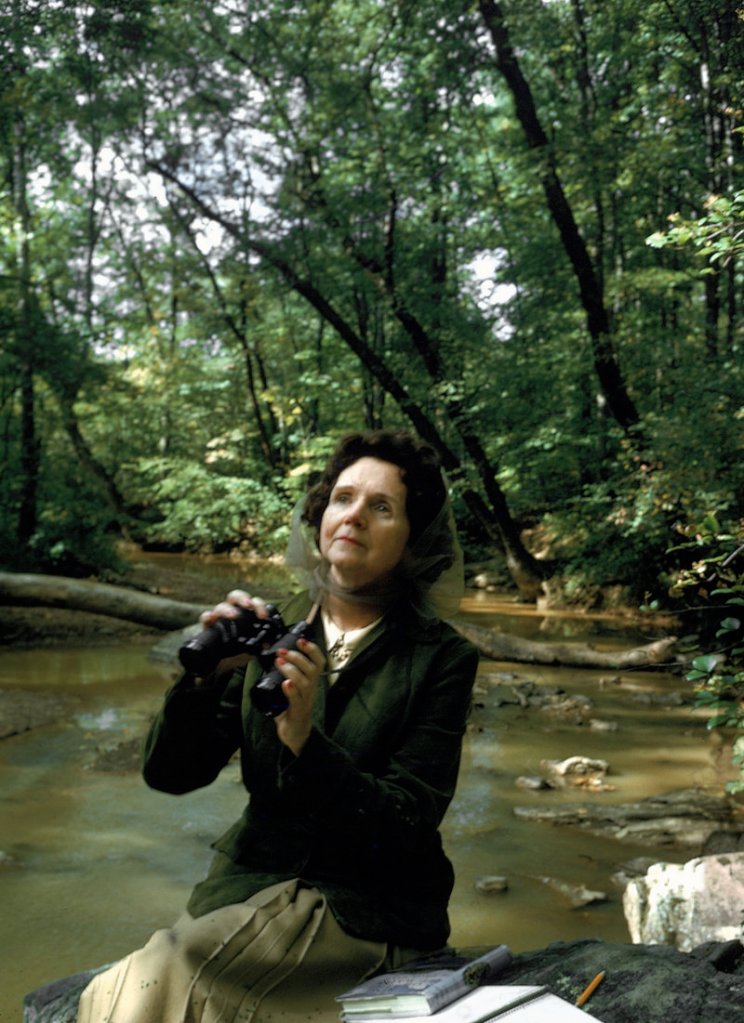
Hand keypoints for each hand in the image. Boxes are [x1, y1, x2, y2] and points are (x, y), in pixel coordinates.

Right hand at [200, 589, 269, 675]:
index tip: (263, 616)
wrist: (222, 665)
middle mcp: (231, 612)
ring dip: (228, 609)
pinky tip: (211, 618)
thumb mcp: (252, 648)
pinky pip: (205, 618)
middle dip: (243, 598)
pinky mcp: (207, 627)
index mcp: (245, 614)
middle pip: (236, 596)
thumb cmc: (238, 652)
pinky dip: (207, 616)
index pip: (252, 602)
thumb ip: (261, 644)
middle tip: (248, 606)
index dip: (259, 605)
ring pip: (221, 606)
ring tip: (233, 615)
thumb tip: (271, 644)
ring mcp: (218, 619)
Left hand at [272, 637, 325, 755]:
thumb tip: (269, 660)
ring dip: (292, 670)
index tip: (300, 640)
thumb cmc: (291, 709)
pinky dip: (292, 691)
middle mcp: (311, 690)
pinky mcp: (298, 713)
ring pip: (305, 682)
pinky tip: (285, 684)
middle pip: (313, 669)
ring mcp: (306, 701)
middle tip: (281, 651)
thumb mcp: (290, 689)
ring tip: (279, 663)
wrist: (296, 734)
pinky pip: (297, 700)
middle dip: (297, 657)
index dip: (312, 650)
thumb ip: (283, 676)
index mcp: (311, 682)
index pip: (318, 662)